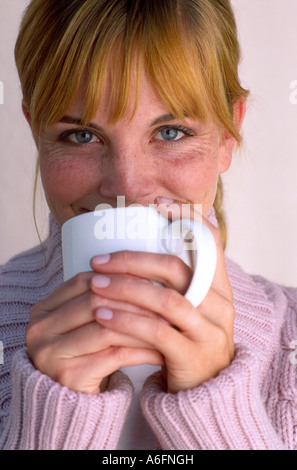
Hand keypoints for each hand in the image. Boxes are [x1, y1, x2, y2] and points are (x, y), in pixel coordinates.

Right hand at [26, 272, 163, 393]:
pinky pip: (114, 355)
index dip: (118, 279)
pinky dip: (141, 351)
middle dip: (133, 302)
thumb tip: (143, 275)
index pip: (83, 282)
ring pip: (107, 328)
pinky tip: (159, 351)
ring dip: (142, 326)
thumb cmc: (85, 357)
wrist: (74, 404)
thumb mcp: (86, 324)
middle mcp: (39, 330)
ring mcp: (50, 354)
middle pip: (95, 303)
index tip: (148, 282)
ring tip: (166, 326)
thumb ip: (100, 299)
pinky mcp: (68, 376)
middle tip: (162, 303)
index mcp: (42, 310)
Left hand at [90, 205, 234, 392]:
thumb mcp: (188, 308)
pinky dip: (127, 321)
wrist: (205, 391)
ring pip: (166, 299)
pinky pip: (157, 332)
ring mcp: (209, 331)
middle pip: (177, 268)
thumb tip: (135, 250)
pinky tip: (103, 316)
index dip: (186, 219)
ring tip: (93, 285)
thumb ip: (172, 283)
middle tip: (99, 260)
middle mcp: (219, 304)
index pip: (211, 241)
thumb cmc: (186, 340)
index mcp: (218, 286)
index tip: (156, 205)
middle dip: (134, 259)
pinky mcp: (193, 356)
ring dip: (125, 288)